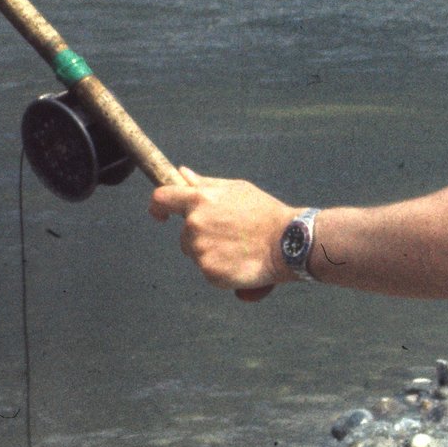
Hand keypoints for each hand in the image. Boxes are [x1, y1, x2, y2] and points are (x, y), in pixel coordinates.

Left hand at [150, 169, 296, 300]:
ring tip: (239, 248)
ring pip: (196, 253)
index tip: (161, 215)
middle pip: (184, 234)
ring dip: (211, 252)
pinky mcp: (209, 271)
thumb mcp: (237, 190)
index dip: (158, 206)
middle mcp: (195, 224)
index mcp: (200, 199)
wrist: (289, 242)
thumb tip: (182, 174)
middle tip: (231, 235)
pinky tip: (241, 262)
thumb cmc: (266, 213)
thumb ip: (205, 184)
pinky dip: (221, 269)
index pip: (162, 199)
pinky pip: (208, 270)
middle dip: (201, 235)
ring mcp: (201, 249)